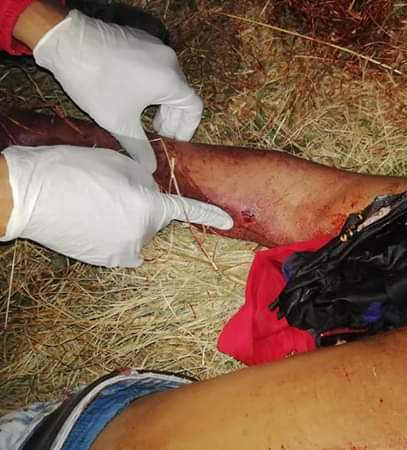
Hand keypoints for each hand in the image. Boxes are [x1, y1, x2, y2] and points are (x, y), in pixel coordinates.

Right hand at [0, 145, 232, 266]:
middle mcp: (142, 235)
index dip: (209, 214)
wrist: (30, 195)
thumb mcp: (119, 162)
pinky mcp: (104, 261)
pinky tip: (93, 221)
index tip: (227, 221)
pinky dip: (114, 236)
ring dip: (127, 222)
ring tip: (96, 204)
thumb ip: (145, 178)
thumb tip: (150, 189)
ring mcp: (123, 252)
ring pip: (136, 233)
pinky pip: (120, 246)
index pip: (187, 210)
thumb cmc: (75, 170)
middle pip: (154, 220)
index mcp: (151, 208)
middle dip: (144, 207)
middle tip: (113, 191)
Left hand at [32, 10, 203, 172]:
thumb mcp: (119, 121)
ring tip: (143, 117)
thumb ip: (139, 147)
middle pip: (181, 95)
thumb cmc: (97, 83)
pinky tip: (133, 95)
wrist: (67, 43)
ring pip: (168, 80)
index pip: (195, 109)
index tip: (173, 141)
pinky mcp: (140, 39)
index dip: (187, 129)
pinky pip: (155, 67)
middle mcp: (170, 61)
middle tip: (156, 134)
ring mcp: (155, 47)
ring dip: (160, 102)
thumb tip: (151, 169)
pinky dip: (151, 84)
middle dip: (171, 117)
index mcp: (171, 81)